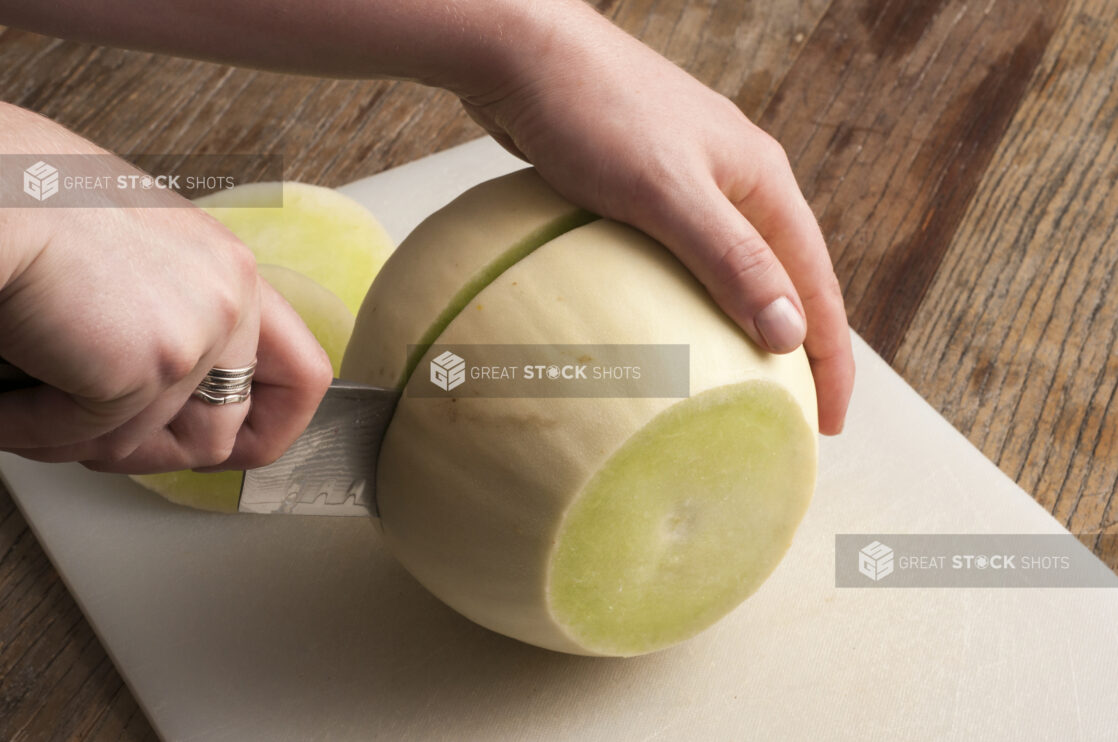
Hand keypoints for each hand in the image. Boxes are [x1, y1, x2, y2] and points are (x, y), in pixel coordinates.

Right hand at [0, 103, 331, 472]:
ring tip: (26, 400)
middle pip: (220, 431)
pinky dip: (30, 428)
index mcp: (230, 270)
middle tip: (89, 440)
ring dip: (75, 438)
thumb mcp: (132, 250)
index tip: (236, 451)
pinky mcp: (148, 366)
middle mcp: (229, 300)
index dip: (271, 429)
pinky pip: (87, 437)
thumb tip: (161, 390)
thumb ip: (168, 310)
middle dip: (149, 455)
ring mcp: (197, 336)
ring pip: (141, 444)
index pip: (300, 376)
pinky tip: (4, 396)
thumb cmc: (27, 202)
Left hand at [459, 2, 853, 433]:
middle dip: (794, 346)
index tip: (829, 424)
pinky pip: (681, 257)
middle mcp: (735, 179)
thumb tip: (791, 334)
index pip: (815, 282)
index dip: (829, 357)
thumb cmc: (594, 112)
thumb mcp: (668, 192)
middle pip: (783, 276)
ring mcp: (689, 179)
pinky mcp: (642, 184)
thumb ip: (731, 259)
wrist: (521, 50)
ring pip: (732, 267)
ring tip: (736, 383)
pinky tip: (666, 330)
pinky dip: (689, 300)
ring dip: (743, 323)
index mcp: (761, 180)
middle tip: (790, 414)